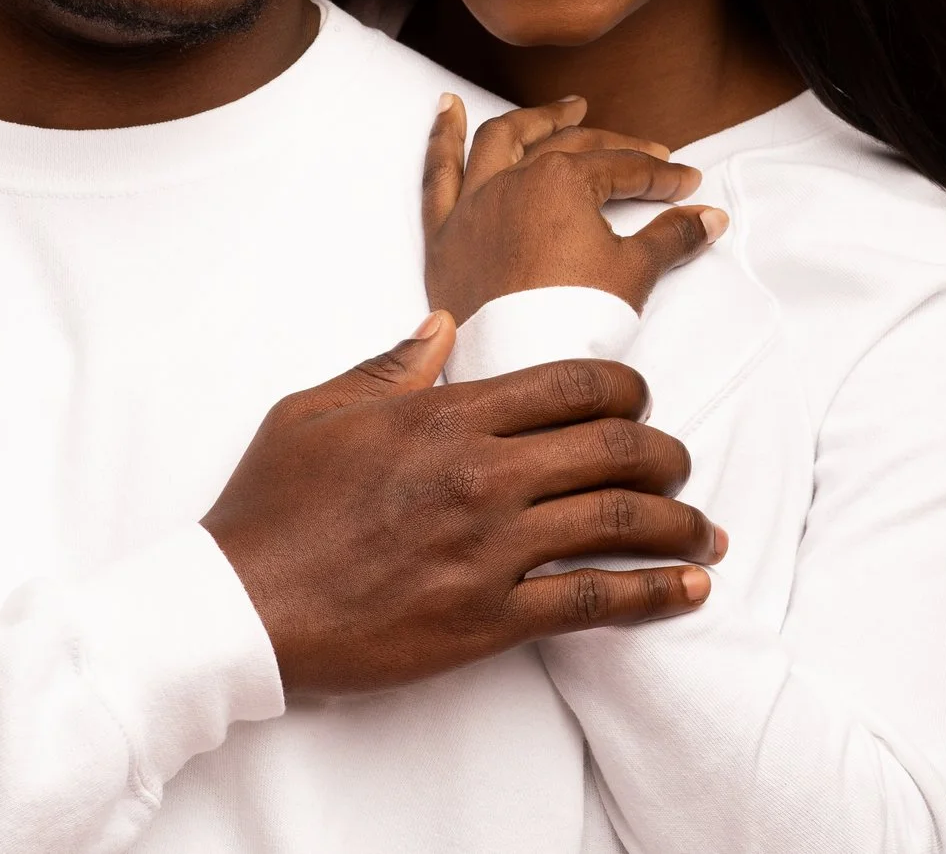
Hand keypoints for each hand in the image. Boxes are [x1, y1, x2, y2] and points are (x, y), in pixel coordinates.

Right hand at [201, 312, 722, 697]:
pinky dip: (655, 595)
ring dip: (680, 523)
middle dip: (668, 454)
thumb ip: (390, 364)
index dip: (626, 388)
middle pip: (617, 446)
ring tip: (705, 532)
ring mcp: (489, 549)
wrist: (240, 605)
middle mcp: (482, 474)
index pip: (573, 382)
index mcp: (446, 414)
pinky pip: (593, 602)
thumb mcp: (318, 410)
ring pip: (619, 520)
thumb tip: (443, 327)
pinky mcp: (487, 618)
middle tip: (678, 466)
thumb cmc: (272, 506)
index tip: (638, 403)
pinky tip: (691, 589)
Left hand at [422, 95, 727, 319]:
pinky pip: (437, 173)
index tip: (687, 184)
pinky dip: (442, 136)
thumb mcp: (635, 271)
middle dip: (617, 147)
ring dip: (536, 120)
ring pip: (503, 140)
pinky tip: (447, 107)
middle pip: (573, 149)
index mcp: (562, 182)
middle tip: (646, 153)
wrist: (523, 368)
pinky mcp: (444, 232)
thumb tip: (712, 217)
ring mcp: (475, 203)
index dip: (661, 176)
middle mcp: (514, 180)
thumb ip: (674, 236)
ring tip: (564, 109)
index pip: (623, 169)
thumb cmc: (578, 319)